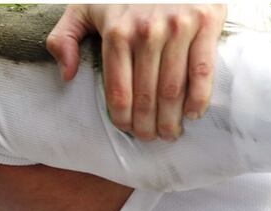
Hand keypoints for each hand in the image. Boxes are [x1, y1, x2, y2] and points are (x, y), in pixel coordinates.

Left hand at [46, 4, 226, 140]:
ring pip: (173, 89)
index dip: (122, 118)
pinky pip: (203, 70)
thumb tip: (68, 74)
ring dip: (171, 119)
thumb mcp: (84, 6)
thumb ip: (65, 37)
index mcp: (116, 33)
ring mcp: (178, 27)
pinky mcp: (206, 21)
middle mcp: (146, 32)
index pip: (118, 91)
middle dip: (147, 125)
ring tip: (170, 132)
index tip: (126, 130)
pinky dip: (199, 98)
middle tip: (150, 138)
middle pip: (146, 96)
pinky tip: (193, 114)